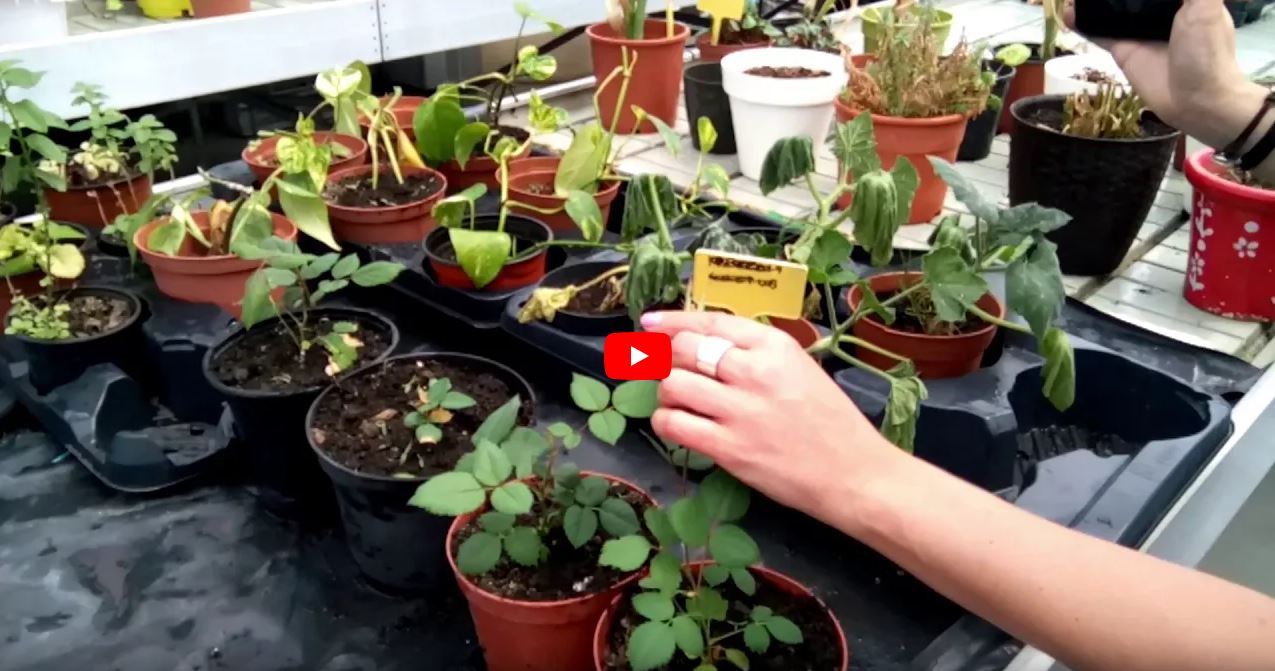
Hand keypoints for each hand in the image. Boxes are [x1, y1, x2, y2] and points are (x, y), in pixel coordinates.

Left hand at [641, 311, 902, 523]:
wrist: (854, 474)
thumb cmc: (831, 421)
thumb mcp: (801, 368)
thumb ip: (758, 353)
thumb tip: (707, 342)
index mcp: (774, 345)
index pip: (710, 322)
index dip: (673, 320)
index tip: (651, 323)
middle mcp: (753, 371)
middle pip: (683, 349)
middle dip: (667, 358)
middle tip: (668, 369)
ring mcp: (739, 411)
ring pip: (672, 385)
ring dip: (666, 392)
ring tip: (678, 401)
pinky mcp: (729, 448)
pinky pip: (674, 425)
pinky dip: (665, 421)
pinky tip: (675, 424)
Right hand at [1070, 0, 1264, 147]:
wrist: (1197, 100)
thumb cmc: (1208, 52)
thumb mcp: (1206, 6)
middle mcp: (1160, 11)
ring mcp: (1139, 31)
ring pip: (1112, 8)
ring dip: (1094, 1)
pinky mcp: (1122, 50)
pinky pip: (1098, 31)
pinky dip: (1081, 22)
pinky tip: (1068, 12)